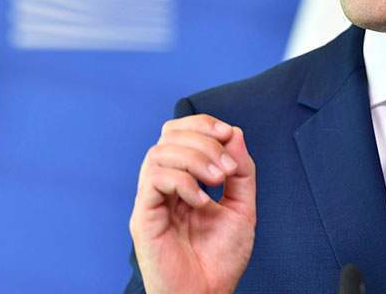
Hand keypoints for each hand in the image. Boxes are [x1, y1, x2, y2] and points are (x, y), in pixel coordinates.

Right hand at [129, 114, 256, 293]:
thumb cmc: (219, 260)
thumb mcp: (241, 208)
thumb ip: (241, 172)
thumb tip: (234, 132)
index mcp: (182, 179)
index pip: (179, 133)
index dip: (201, 124)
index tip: (227, 135)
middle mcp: (162, 185)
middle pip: (168, 135)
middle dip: (202, 140)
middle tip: (226, 168)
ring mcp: (150, 199)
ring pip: (159, 152)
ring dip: (195, 158)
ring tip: (218, 181)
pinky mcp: (144, 216)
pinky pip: (154, 179)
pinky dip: (183, 182)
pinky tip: (202, 202)